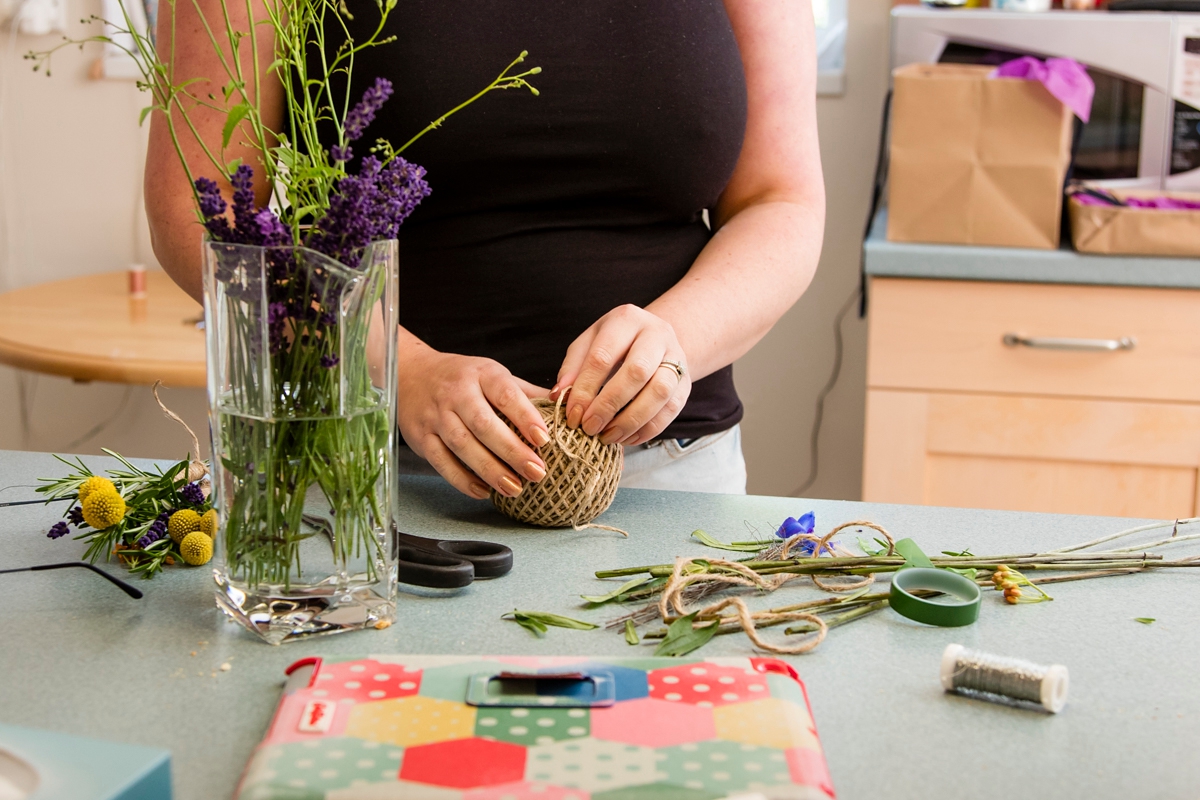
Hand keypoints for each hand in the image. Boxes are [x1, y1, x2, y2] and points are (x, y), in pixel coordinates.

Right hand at [398, 345, 550, 499]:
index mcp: (482, 374)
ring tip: (515, 488)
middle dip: (512, 451)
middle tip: (537, 472)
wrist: (411, 374)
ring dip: (490, 470)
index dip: (525, 417)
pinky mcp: (421, 437)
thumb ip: (526, 393)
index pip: (505, 394)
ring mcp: (436, 415)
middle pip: (484, 424)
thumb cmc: (463, 378)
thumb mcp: (493, 374)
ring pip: (463, 445)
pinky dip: (462, 480)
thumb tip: (565, 406)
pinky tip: (483, 491)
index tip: (544, 440)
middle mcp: (457, 393)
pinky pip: (441, 461)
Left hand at [553, 304, 690, 446]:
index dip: (585, 389)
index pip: (603, 356)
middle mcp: (657, 334)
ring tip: (608, 436)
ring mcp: (676, 358)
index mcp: (626, 319)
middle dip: (609, 405)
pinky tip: (627, 438)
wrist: (654, 340)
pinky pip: (671, 410)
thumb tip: (559, 396)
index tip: (572, 415)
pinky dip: (648, 429)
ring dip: (631, 420)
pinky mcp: (686, 382)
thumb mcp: (588, 344)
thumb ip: (572, 368)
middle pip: (636, 372)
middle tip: (590, 428)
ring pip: (659, 392)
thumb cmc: (614, 344)